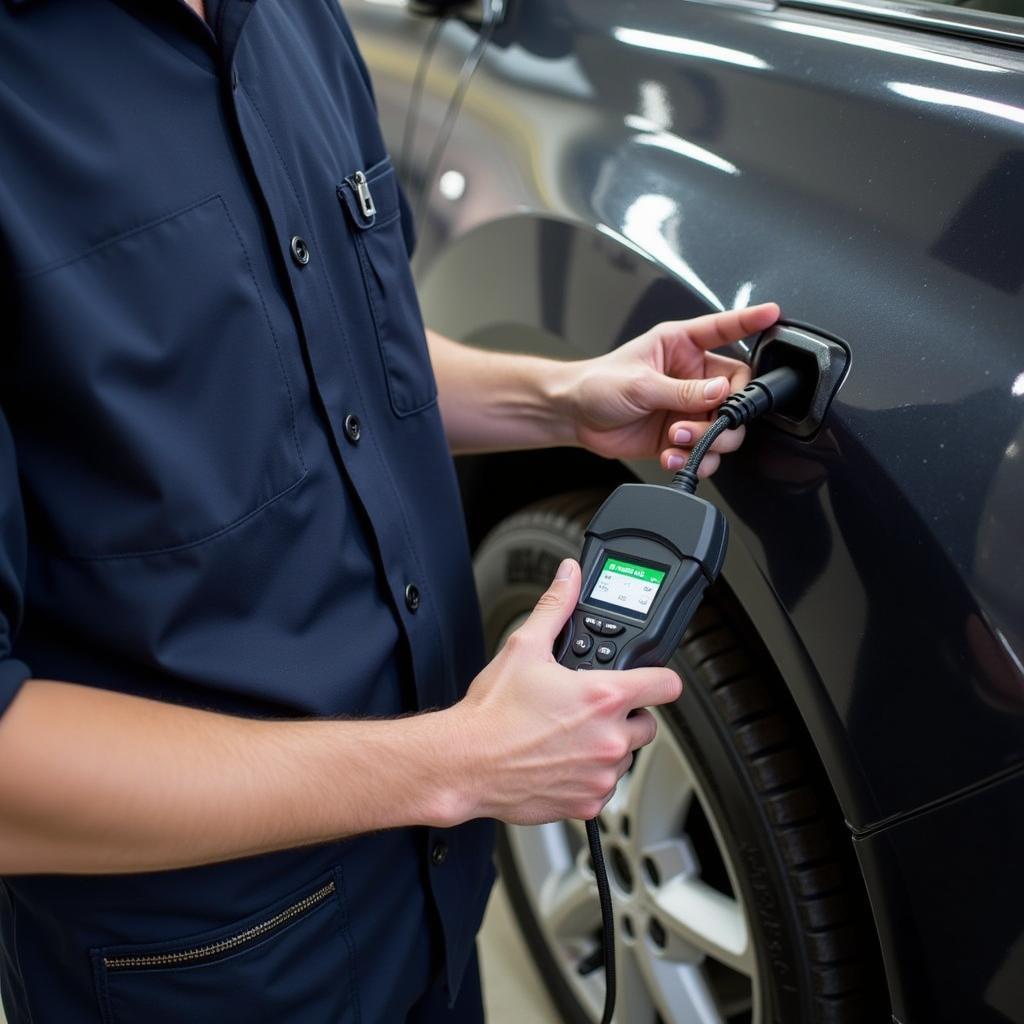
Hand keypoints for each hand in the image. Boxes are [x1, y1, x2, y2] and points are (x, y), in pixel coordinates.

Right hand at [444, 559, 681, 824]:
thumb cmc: (492, 713)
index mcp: (603, 696)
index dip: (659, 678)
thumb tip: (568, 577)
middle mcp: (609, 738)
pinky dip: (589, 776)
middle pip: (648, 724)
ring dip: (607, 746)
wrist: (465, 762)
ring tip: (568, 735)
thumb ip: (556, 607)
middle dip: (625, 715)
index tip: (650, 680)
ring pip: (626, 757)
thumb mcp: (525, 646)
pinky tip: (560, 761)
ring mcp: (600, 773)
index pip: (666, 685)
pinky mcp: (588, 803)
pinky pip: (604, 786)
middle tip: (591, 709)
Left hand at [566, 303, 779, 478]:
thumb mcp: (640, 384)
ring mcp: (688, 407)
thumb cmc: (597, 384)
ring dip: (707, 442)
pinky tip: (672, 456)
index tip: (773, 314)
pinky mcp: (680, 434)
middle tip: (702, 425)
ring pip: (724, 428)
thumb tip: (720, 394)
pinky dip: (694, 459)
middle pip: (735, 394)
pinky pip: (703, 451)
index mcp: (681, 346)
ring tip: (677, 441)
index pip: (724, 328)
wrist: (574, 416)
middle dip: (725, 416)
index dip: (750, 321)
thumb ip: (681, 391)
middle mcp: (691, 375)